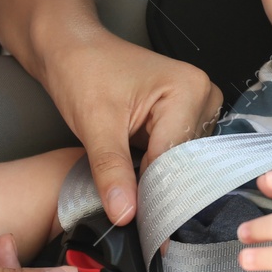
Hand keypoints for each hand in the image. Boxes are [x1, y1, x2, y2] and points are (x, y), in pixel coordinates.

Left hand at [40, 29, 219, 224]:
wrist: (69, 50)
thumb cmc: (82, 70)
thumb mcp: (95, 124)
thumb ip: (111, 170)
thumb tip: (125, 213)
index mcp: (189, 89)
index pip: (176, 157)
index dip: (152, 191)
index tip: (135, 220)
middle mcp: (203, 96)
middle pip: (183, 162)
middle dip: (153, 186)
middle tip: (128, 210)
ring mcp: (196, 106)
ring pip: (180, 163)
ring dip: (153, 180)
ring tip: (127, 190)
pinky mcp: (184, 116)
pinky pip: (174, 155)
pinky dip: (153, 170)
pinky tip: (134, 177)